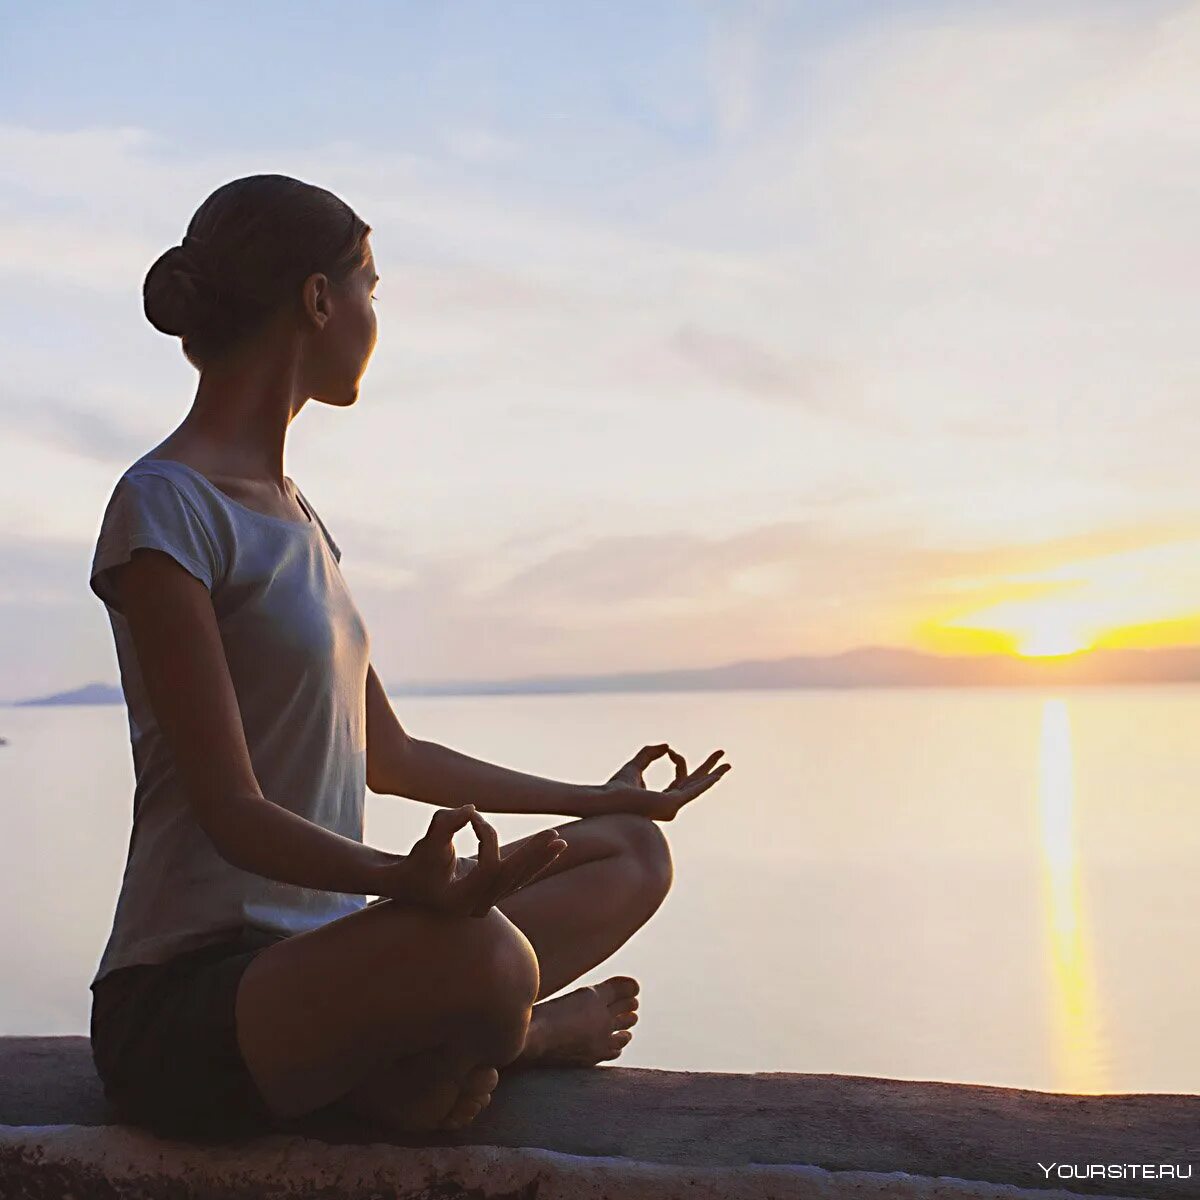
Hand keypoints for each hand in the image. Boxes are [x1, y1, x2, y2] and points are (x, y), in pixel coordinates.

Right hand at [375, 804, 566, 916]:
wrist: (405, 885)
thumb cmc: (415, 864)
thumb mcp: (426, 843)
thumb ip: (445, 823)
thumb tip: (471, 808)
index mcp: (461, 900)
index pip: (489, 868)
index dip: (487, 837)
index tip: (474, 816)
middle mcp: (477, 907)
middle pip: (512, 878)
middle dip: (533, 855)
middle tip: (555, 836)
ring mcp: (485, 903)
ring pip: (518, 880)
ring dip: (539, 859)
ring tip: (561, 843)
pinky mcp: (490, 894)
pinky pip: (515, 879)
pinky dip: (531, 863)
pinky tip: (549, 851)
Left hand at [598, 742, 731, 820]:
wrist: (607, 799)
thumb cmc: (616, 787)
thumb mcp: (635, 765)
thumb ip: (649, 754)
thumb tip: (667, 745)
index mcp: (662, 798)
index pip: (680, 778)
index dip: (677, 760)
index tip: (670, 750)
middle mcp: (670, 805)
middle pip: (694, 783)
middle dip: (709, 769)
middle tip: (723, 757)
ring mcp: (672, 807)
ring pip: (697, 787)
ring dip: (712, 775)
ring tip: (727, 764)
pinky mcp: (671, 804)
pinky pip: (693, 790)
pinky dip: (706, 781)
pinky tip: (717, 774)